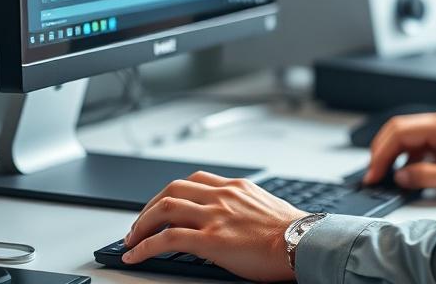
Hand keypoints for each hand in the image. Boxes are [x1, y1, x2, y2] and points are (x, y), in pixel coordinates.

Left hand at [122, 171, 305, 281]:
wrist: (304, 242)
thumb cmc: (292, 231)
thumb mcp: (266, 207)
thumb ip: (244, 206)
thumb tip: (233, 219)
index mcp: (235, 188)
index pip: (193, 180)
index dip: (170, 194)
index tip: (160, 207)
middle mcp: (222, 196)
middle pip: (172, 190)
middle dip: (148, 208)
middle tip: (138, 225)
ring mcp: (215, 216)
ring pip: (164, 209)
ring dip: (140, 225)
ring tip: (131, 240)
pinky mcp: (211, 240)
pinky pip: (166, 239)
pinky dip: (144, 247)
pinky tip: (135, 256)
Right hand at [363, 109, 435, 198]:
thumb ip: (428, 176)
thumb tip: (400, 176)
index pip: (401, 131)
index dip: (382, 152)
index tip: (374, 174)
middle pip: (398, 131)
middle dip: (381, 152)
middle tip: (372, 177)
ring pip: (403, 139)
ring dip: (390, 157)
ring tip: (382, 179)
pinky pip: (414, 148)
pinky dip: (402, 161)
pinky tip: (401, 178)